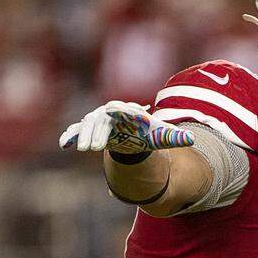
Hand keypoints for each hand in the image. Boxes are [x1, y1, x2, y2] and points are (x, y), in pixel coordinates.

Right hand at [59, 101, 193, 153]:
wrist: (132, 135)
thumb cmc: (147, 133)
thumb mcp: (161, 136)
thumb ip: (175, 137)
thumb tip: (192, 139)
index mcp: (127, 112)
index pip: (122, 108)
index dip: (118, 109)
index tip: (113, 110)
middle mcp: (110, 114)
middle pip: (101, 119)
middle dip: (97, 132)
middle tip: (95, 148)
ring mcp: (97, 122)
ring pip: (87, 125)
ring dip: (84, 136)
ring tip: (83, 149)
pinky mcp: (88, 131)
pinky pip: (76, 131)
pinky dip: (70, 135)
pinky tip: (64, 143)